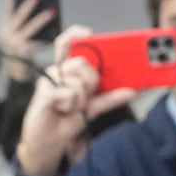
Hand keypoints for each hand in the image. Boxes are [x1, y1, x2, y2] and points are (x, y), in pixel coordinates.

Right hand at [0, 0, 56, 81]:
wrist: (16, 72)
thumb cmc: (17, 51)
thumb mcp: (14, 36)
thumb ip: (20, 25)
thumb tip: (35, 7)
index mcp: (3, 29)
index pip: (6, 11)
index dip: (10, 0)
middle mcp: (6, 36)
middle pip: (18, 17)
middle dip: (28, 5)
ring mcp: (14, 45)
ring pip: (30, 28)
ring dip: (42, 18)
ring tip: (53, 10)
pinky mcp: (23, 52)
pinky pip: (37, 41)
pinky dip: (45, 36)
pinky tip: (54, 30)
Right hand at [16, 26, 139, 175]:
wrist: (48, 143)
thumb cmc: (65, 121)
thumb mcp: (93, 108)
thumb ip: (110, 97)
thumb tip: (131, 91)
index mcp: (68, 71)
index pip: (68, 44)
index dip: (76, 34)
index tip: (88, 33)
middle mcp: (58, 72)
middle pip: (81, 62)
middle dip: (91, 82)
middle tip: (84, 97)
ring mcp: (49, 81)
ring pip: (77, 80)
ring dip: (80, 99)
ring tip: (70, 108)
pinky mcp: (43, 93)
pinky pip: (69, 93)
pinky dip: (70, 106)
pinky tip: (61, 110)